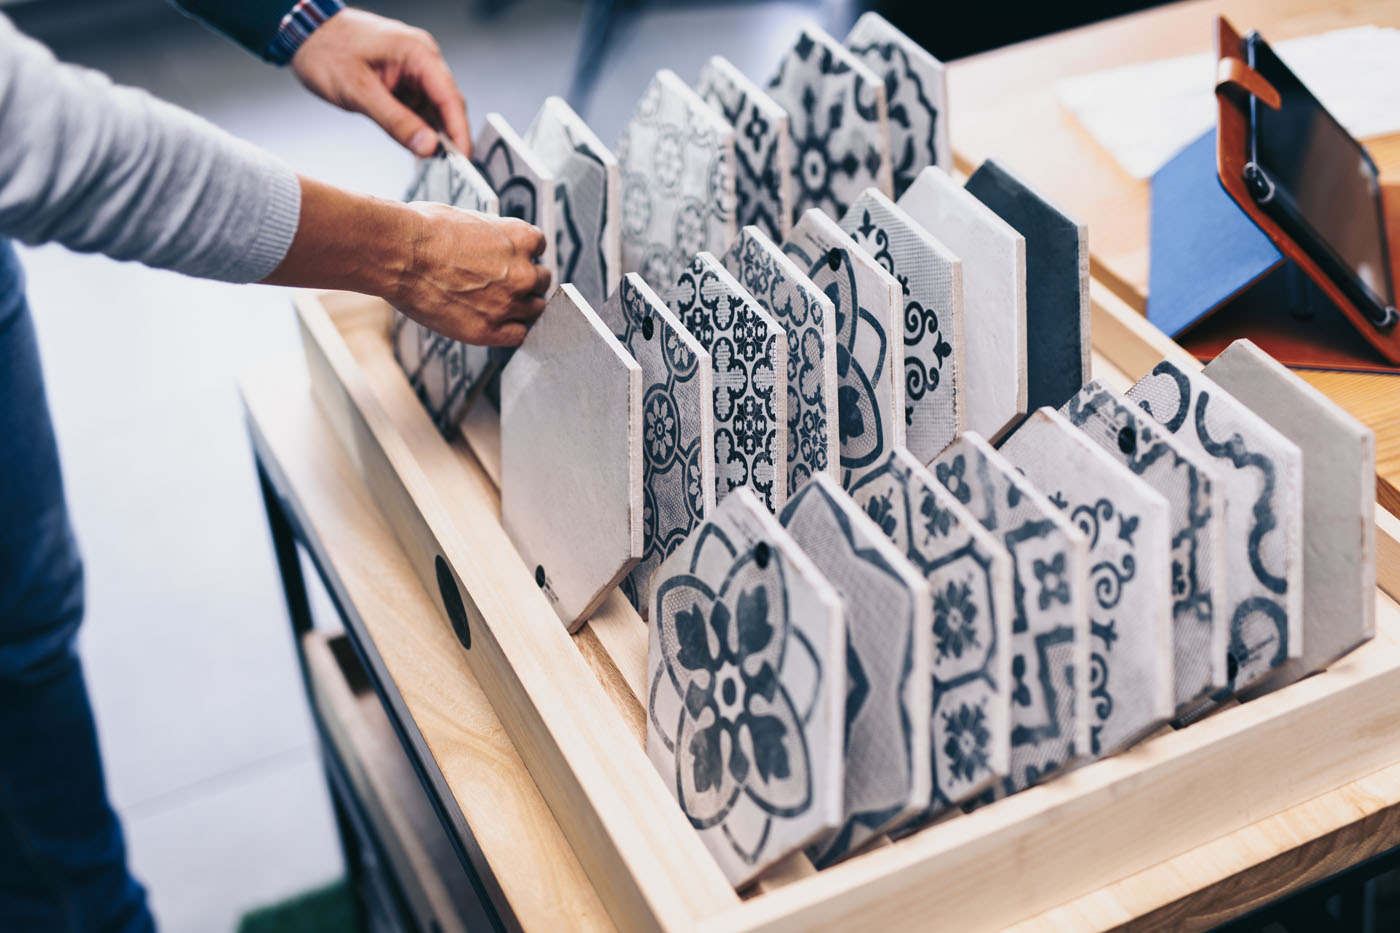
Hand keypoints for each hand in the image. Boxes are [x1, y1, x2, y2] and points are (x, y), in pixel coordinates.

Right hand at [262, 178, 549, 346]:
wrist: (398, 253)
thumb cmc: (424, 230)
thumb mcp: (469, 219)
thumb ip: (494, 237)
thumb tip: (496, 245)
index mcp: (521, 238)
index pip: (540, 248)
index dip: (523, 254)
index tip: (510, 258)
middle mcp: (523, 272)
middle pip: (541, 281)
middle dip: (525, 280)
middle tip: (503, 282)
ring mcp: (508, 304)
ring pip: (535, 309)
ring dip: (521, 306)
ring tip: (496, 302)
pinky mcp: (489, 330)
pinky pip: (518, 335)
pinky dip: (510, 331)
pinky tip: (495, 323)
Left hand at [291, 9, 469, 157]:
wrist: (304, 33)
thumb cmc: (326, 50)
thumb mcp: (359, 91)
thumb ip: (396, 121)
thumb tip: (428, 147)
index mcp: (417, 52)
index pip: (450, 97)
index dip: (459, 131)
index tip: (461, 160)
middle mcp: (421, 57)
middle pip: (447, 103)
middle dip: (449, 135)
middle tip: (447, 168)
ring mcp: (413, 68)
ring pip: (434, 107)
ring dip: (433, 133)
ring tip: (428, 160)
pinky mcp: (403, 78)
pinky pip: (419, 106)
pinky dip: (419, 126)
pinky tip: (416, 144)